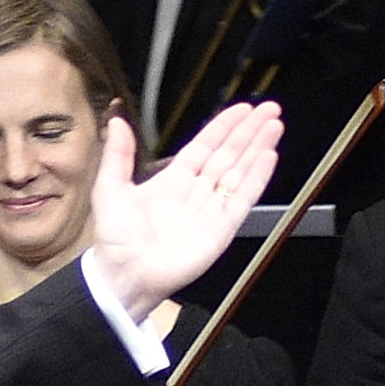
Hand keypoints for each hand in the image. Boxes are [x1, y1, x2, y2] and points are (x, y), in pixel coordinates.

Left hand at [78, 98, 287, 317]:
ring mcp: (210, 211)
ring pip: (239, 173)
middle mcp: (193, 194)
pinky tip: (268, 157)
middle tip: (269, 110)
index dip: (223, 127)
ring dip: (258, 149)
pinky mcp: (221, 230)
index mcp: (170, 182)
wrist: (124, 275)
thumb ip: (118, 154)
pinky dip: (257, 178)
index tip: (241, 110)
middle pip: (228, 155)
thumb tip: (116, 122)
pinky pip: (243, 199)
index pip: (204, 147)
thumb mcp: (110, 188)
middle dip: (249, 132)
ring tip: (274, 126)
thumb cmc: (114, 240)